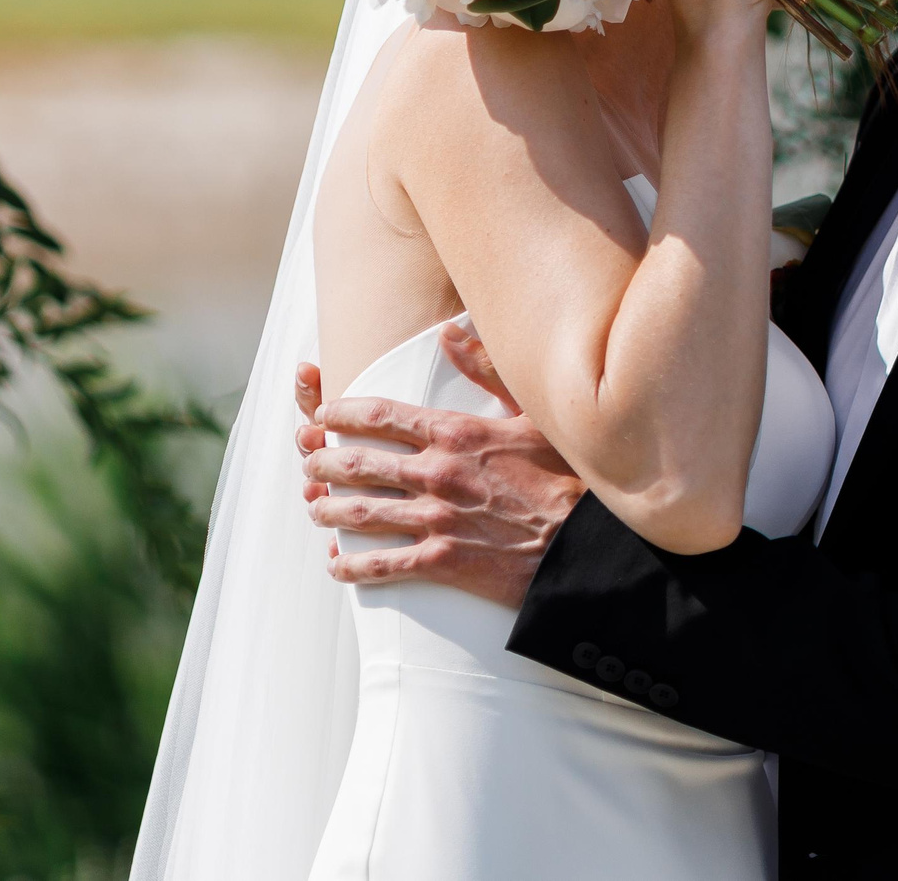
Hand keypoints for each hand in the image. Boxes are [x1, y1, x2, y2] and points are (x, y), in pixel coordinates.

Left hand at [293, 326, 584, 608]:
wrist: (587, 542)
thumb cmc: (567, 474)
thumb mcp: (532, 412)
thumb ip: (486, 369)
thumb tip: (450, 333)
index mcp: (455, 433)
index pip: (379, 416)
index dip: (340, 413)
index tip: (322, 413)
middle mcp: (437, 472)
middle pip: (357, 463)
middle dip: (323, 460)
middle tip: (310, 461)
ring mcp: (436, 518)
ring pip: (359, 514)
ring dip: (327, 510)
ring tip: (315, 507)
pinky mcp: (442, 561)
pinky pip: (382, 565)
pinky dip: (352, 566)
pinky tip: (338, 565)